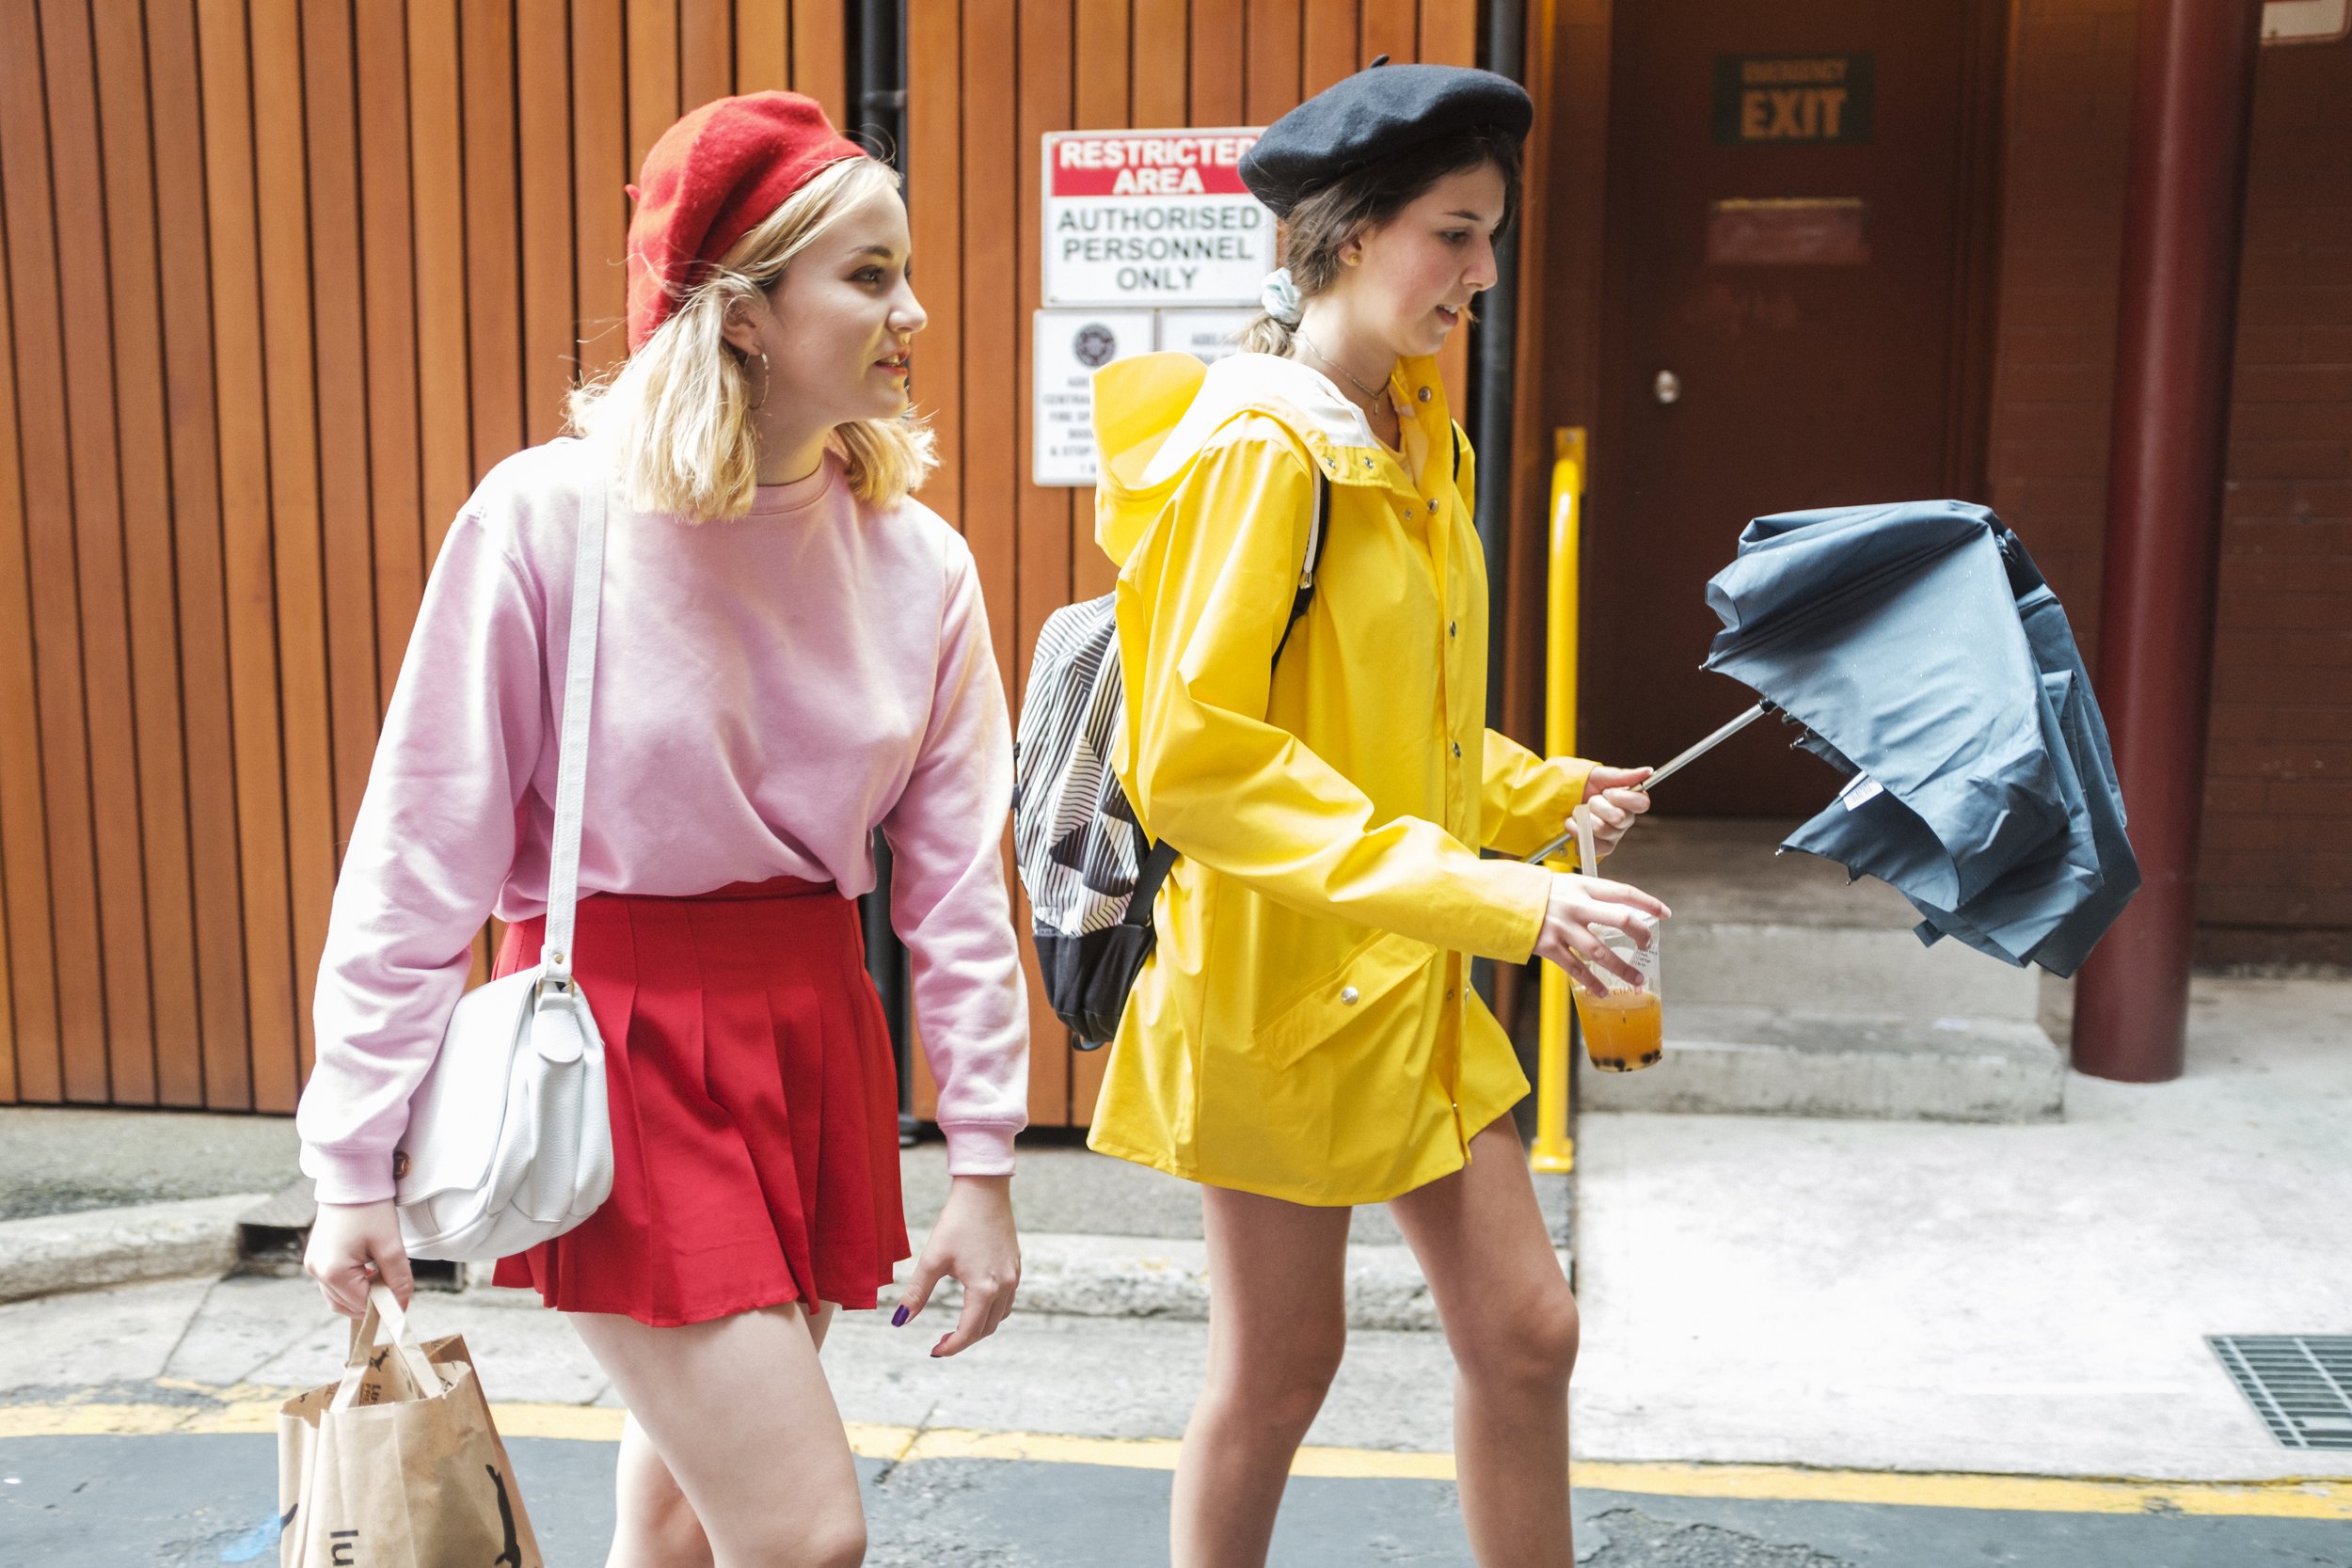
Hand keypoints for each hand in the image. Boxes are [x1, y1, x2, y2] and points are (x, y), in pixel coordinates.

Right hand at [303, 1199, 413, 1317]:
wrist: (352, 1178)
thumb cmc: (370, 1208)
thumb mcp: (390, 1245)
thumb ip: (398, 1279)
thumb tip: (401, 1306)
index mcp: (332, 1271)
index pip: (361, 1306)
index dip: (384, 1304)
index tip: (402, 1295)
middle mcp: (316, 1271)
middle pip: (347, 1305)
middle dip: (372, 1299)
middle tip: (393, 1281)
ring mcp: (313, 1264)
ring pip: (340, 1297)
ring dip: (362, 1292)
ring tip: (382, 1271)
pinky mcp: (316, 1256)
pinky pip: (334, 1282)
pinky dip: (353, 1283)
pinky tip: (370, 1268)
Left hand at [893, 1174, 1019, 1357]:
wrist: (984, 1190)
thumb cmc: (957, 1222)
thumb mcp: (932, 1259)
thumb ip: (917, 1293)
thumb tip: (899, 1320)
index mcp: (984, 1288)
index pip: (969, 1331)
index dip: (951, 1347)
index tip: (934, 1351)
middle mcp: (1005, 1286)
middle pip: (987, 1328)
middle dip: (964, 1340)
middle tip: (942, 1342)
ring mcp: (1014, 1275)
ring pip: (1000, 1316)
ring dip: (980, 1327)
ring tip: (958, 1327)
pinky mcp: (1016, 1264)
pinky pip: (1007, 1299)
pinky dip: (992, 1310)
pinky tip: (976, 1303)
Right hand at [1535, 873, 1670, 993]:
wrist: (1495, 898)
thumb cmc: (1531, 891)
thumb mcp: (1562, 884)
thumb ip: (1584, 896)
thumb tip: (1609, 909)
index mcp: (1582, 886)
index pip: (1624, 892)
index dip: (1648, 903)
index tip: (1664, 913)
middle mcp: (1576, 905)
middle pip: (1620, 920)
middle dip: (1640, 935)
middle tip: (1648, 946)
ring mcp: (1563, 927)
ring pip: (1602, 951)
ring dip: (1622, 968)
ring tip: (1637, 980)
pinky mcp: (1548, 946)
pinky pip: (1576, 969)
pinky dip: (1591, 982)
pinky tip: (1602, 991)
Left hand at [1580, 766, 1653, 859]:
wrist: (1560, 799)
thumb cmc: (1583, 786)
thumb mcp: (1600, 776)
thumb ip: (1623, 776)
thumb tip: (1648, 771)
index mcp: (1629, 801)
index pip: (1642, 803)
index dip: (1624, 798)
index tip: (1607, 792)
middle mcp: (1624, 820)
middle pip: (1619, 818)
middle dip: (1597, 806)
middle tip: (1590, 801)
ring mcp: (1613, 835)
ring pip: (1603, 830)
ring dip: (1585, 818)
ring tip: (1579, 811)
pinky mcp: (1599, 848)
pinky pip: (1593, 846)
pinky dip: (1577, 832)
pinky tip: (1573, 824)